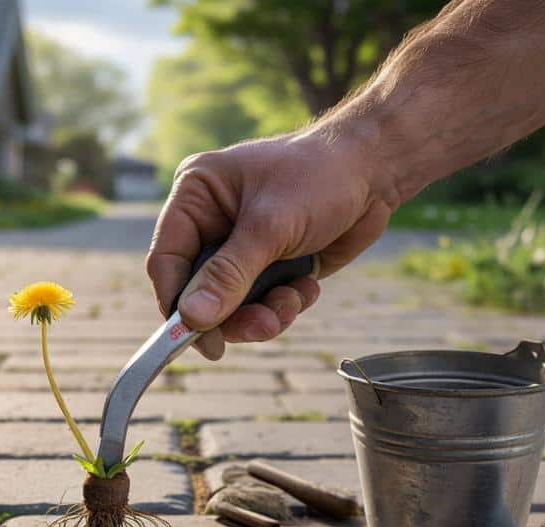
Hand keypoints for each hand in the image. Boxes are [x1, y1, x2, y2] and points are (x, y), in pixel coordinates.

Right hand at [146, 124, 398, 359]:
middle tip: (260, 327)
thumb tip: (192, 319)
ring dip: (262, 314)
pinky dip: (284, 304)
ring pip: (231, 305)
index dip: (177, 302)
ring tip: (291, 303)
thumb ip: (229, 274)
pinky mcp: (270, 265)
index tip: (193, 338)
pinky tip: (307, 286)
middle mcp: (212, 222)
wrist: (377, 171)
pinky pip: (261, 304)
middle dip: (230, 314)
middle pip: (198, 291)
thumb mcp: (271, 225)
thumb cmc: (320, 176)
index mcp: (196, 196)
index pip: (167, 260)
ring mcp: (242, 247)